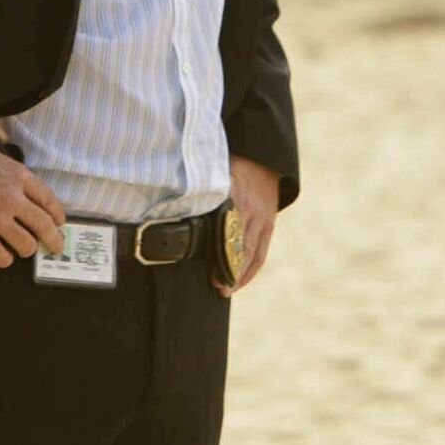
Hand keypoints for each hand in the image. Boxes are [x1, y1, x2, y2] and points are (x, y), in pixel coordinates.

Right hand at [0, 121, 65, 267]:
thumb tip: (2, 134)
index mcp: (18, 176)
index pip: (48, 199)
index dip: (57, 214)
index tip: (60, 223)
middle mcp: (14, 200)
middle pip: (45, 226)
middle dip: (53, 240)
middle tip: (55, 248)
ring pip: (26, 244)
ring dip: (27, 250)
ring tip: (22, 251)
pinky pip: (1, 256)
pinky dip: (4, 259)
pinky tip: (2, 257)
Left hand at [215, 154, 280, 296]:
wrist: (262, 155)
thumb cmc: (230, 164)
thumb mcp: (214, 173)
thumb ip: (202, 193)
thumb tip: (174, 210)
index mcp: (234, 197)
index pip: (226, 234)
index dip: (220, 257)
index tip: (212, 275)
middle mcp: (250, 209)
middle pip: (240, 247)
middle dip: (229, 270)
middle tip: (217, 289)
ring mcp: (262, 217)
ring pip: (252, 252)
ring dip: (240, 274)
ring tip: (227, 290)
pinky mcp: (269, 222)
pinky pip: (262, 251)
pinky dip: (252, 268)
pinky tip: (241, 281)